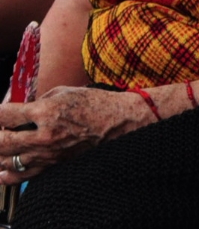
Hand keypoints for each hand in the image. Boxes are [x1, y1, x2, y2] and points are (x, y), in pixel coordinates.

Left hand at [0, 86, 152, 183]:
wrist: (118, 123)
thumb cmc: (95, 104)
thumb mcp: (64, 92)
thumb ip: (36, 101)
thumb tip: (16, 110)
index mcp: (47, 111)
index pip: (4, 115)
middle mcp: (44, 135)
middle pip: (0, 141)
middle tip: (1, 129)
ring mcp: (47, 154)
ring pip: (6, 160)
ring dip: (0, 152)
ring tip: (4, 144)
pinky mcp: (52, 166)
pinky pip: (20, 175)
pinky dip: (6, 172)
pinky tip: (4, 167)